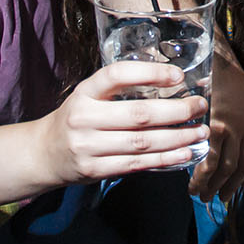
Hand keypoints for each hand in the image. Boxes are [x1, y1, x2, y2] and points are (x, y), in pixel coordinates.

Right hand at [45, 62, 210, 182]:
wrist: (43, 153)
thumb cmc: (76, 119)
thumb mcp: (88, 96)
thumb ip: (119, 90)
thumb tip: (170, 83)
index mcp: (84, 92)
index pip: (117, 75)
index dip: (150, 73)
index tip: (178, 75)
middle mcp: (84, 117)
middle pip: (139, 114)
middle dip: (177, 110)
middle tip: (200, 106)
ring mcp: (88, 146)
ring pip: (143, 142)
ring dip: (178, 137)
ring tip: (200, 131)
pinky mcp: (94, 170)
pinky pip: (137, 164)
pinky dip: (165, 158)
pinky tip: (184, 152)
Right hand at [189, 47, 243, 201]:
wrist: (213, 56)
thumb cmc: (220, 73)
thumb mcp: (238, 95)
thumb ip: (236, 117)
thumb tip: (222, 138)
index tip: (242, 186)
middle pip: (243, 165)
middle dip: (231, 185)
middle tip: (219, 199)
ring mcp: (233, 128)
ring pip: (226, 167)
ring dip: (215, 185)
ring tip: (203, 196)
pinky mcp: (216, 127)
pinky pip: (209, 158)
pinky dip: (202, 175)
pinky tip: (193, 182)